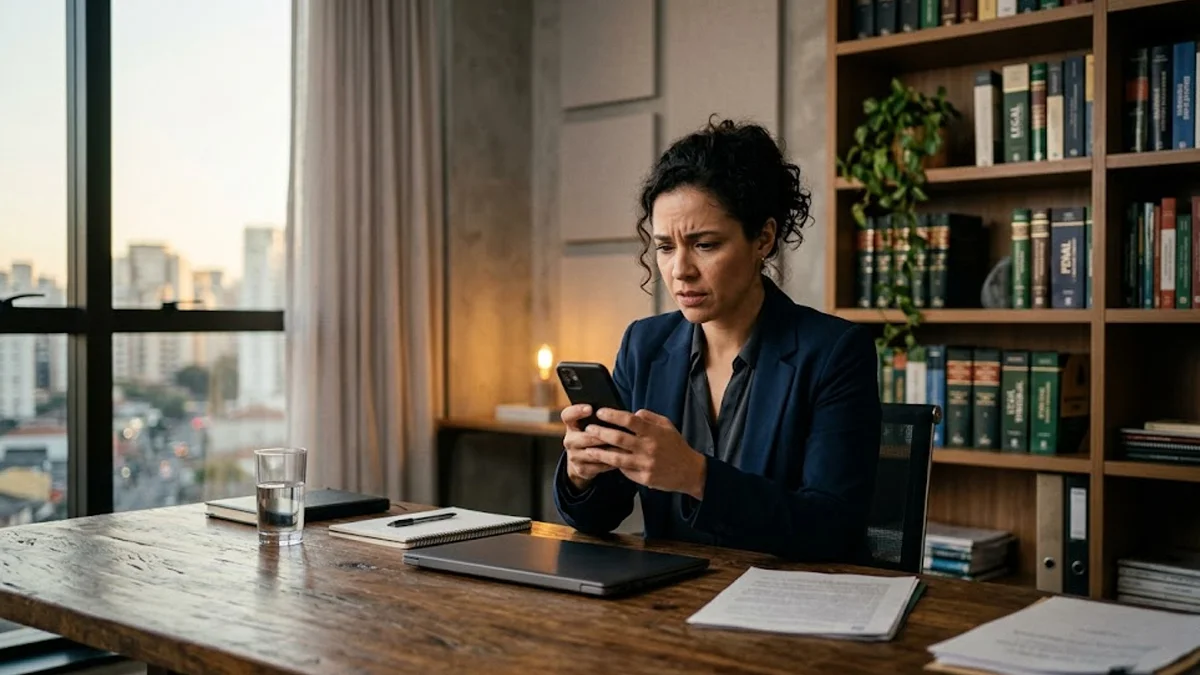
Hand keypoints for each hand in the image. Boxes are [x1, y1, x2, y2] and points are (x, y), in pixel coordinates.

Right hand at [560, 404, 619, 490]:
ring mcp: (573, 456)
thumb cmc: (594, 436)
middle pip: (584, 437)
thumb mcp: (595, 425)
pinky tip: (620, 459)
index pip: (567, 415)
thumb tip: (623, 411)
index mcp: (571, 425)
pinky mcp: (580, 469)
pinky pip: (597, 466)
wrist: (584, 460)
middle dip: (601, 436)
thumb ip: (603, 418)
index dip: (577, 411)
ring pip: (592, 453)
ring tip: (623, 447)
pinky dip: (609, 463)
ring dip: (608, 451)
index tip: (590, 408)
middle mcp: (569, 440)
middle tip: (616, 433)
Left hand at [579, 408, 706, 499]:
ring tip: (587, 448)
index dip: (613, 415)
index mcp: (654, 432)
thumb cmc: (676, 446)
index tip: (600, 412)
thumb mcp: (667, 426)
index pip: (630, 420)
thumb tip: (633, 412)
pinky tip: (602, 461)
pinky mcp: (644, 478)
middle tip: (588, 429)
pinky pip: (624, 470)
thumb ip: (650, 417)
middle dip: (600, 433)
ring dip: (599, 453)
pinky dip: (613, 465)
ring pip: (616, 458)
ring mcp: (646, 464)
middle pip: (619, 439)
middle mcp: (649, 448)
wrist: (690, 472)